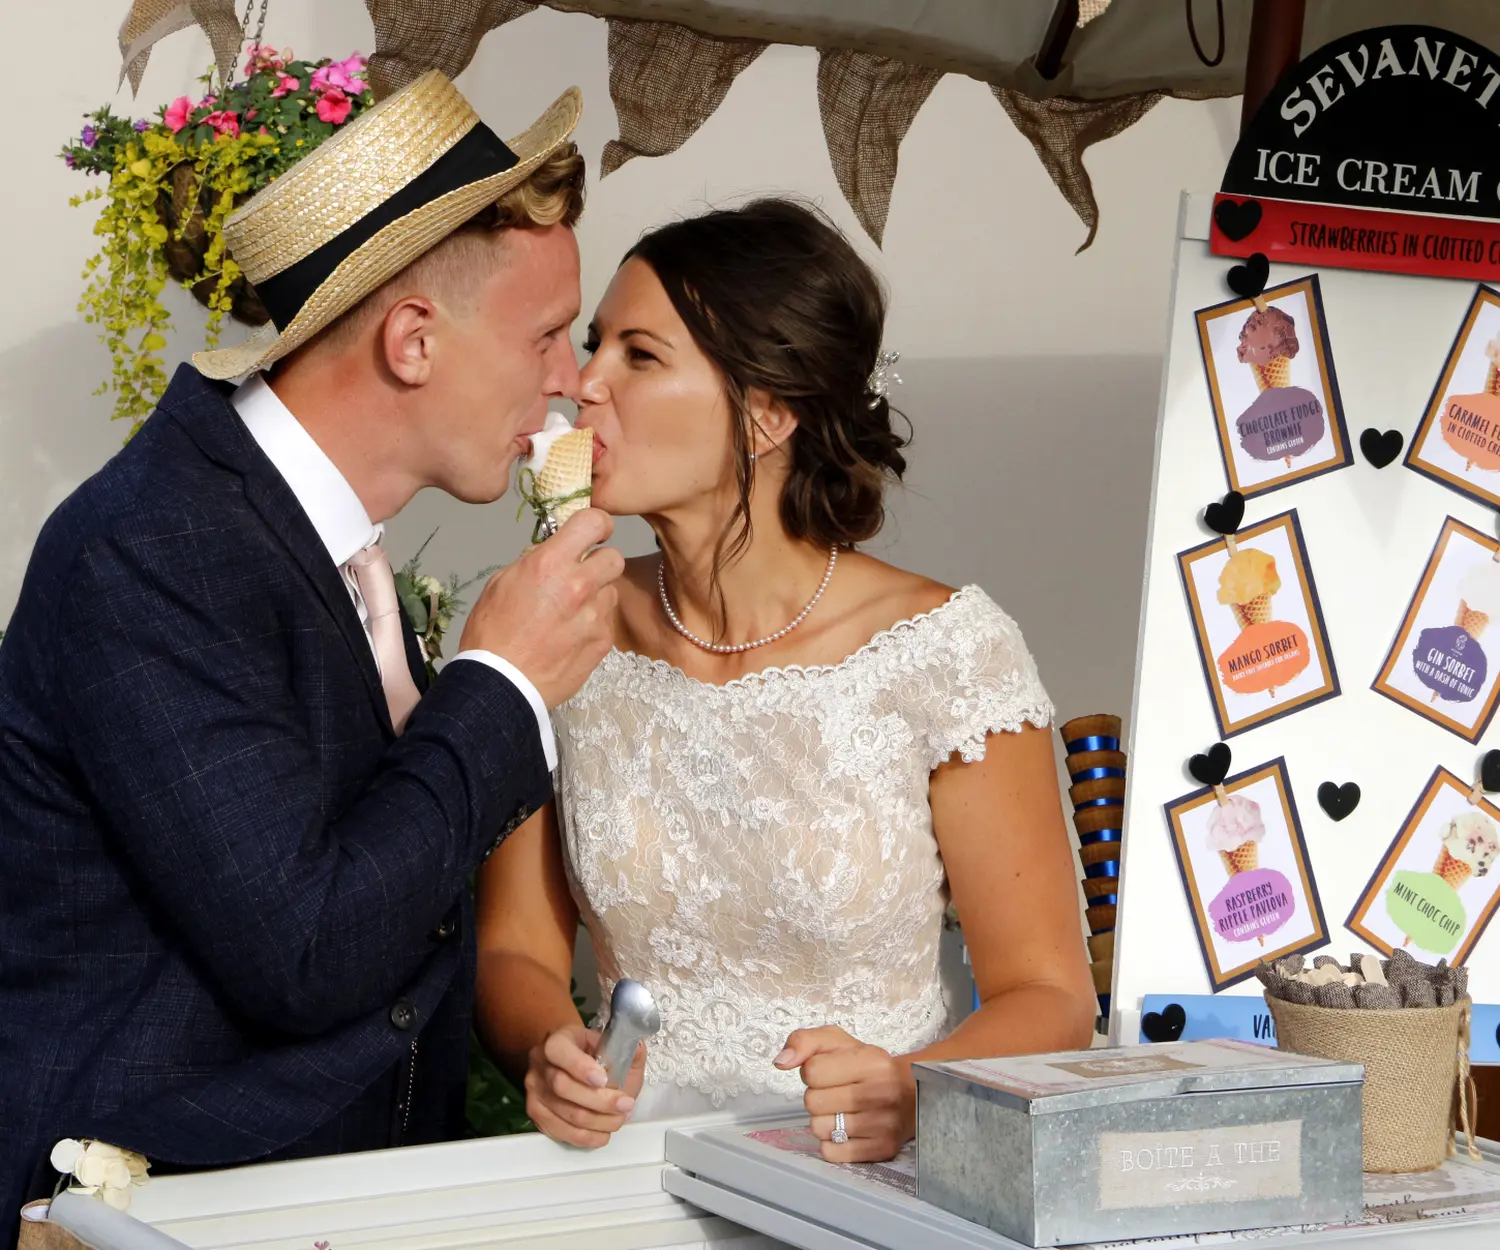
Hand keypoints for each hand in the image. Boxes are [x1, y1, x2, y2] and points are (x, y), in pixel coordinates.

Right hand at [459, 508, 624, 706]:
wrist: (500, 684)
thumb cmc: (491, 634)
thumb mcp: (501, 583)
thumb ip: (533, 562)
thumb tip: (550, 552)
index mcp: (550, 564)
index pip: (594, 522)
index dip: (598, 524)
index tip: (595, 531)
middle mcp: (579, 585)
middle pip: (614, 557)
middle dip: (601, 563)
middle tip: (583, 575)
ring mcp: (594, 616)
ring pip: (611, 592)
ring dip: (597, 596)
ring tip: (570, 614)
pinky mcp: (602, 642)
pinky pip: (606, 622)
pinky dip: (593, 625)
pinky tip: (570, 638)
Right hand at [524, 1023, 645, 1147]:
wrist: (576, 1069)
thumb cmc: (597, 1057)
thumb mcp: (614, 1047)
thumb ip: (627, 1048)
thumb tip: (637, 1049)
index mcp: (558, 1039)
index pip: (559, 1050)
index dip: (580, 1067)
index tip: (604, 1080)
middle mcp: (540, 1063)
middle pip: (562, 1086)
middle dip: (599, 1101)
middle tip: (626, 1105)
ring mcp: (535, 1090)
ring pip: (564, 1113)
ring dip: (598, 1122)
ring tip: (618, 1119)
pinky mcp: (536, 1114)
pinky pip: (560, 1131)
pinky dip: (586, 1136)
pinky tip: (602, 1132)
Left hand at [775, 1026, 911, 1162]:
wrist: (912, 1093)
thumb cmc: (868, 1067)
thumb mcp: (839, 1042)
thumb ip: (805, 1041)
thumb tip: (781, 1062)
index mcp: (871, 1060)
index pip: (811, 1071)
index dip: (812, 1071)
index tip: (829, 1072)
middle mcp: (882, 1092)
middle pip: (812, 1102)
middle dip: (817, 1096)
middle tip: (837, 1092)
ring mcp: (884, 1124)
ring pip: (819, 1128)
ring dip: (823, 1120)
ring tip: (843, 1111)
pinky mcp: (882, 1149)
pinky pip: (831, 1153)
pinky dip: (831, 1143)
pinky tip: (847, 1130)